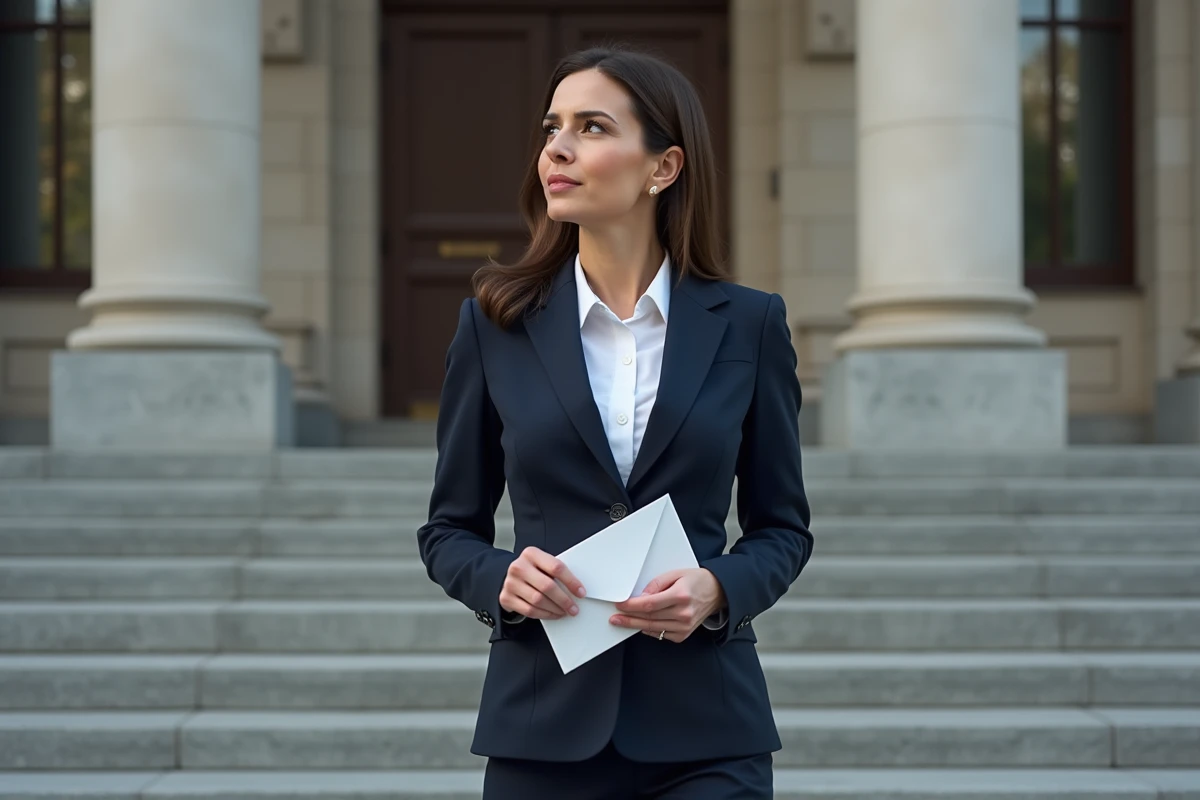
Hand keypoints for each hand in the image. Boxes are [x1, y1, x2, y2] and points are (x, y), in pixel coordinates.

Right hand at [499, 546, 586, 619]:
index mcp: (531, 554)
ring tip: (564, 611)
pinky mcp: (506, 598)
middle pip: (547, 586)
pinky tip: (553, 614)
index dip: (571, 581)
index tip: (581, 592)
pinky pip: (529, 610)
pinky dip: (545, 615)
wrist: (510, 577)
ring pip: (538, 600)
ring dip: (555, 609)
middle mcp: (519, 567)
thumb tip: (577, 589)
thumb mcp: (542, 563)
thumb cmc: (532, 570)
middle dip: (564, 600)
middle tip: (574, 608)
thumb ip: (556, 571)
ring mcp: (511, 583)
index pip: (556, 567)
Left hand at [609, 568, 726, 642]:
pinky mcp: (684, 634)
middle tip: (615, 617)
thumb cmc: (696, 581)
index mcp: (681, 596)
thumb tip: (641, 596)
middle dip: (629, 617)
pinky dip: (649, 630)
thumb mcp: (676, 573)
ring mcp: (684, 626)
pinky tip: (640, 625)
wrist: (716, 592)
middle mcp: (683, 613)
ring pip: (653, 628)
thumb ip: (656, 584)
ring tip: (622, 622)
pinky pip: (661, 634)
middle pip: (649, 618)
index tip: (620, 604)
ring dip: (635, 625)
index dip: (632, 606)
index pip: (650, 604)